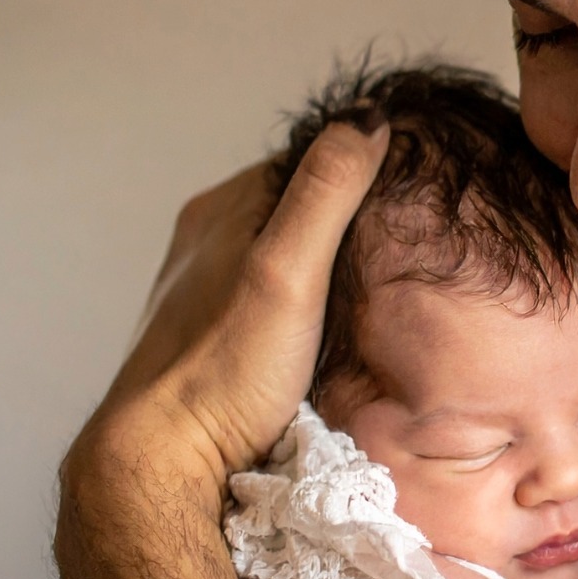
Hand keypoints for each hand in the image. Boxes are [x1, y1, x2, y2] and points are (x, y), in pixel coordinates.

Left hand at [73, 121, 390, 513]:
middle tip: (405, 241)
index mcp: (219, 210)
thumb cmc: (227, 370)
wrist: (165, 464)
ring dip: (327, 260)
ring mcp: (202, 290)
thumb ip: (326, 192)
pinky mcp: (210, 334)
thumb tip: (370, 114)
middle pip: (294, 206)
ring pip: (281, 251)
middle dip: (348, 215)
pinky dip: (305, 295)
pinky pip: (269, 293)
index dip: (362, 170)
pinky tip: (330, 324)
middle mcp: (204, 242)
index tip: (412, 196)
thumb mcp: (289, 271)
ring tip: (377, 282)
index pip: (308, 161)